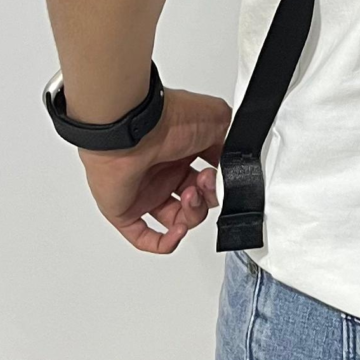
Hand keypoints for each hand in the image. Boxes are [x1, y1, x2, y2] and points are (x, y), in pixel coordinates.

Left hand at [80, 87, 232, 252]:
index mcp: (181, 149)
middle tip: (206, 183)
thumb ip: (231, 142)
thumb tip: (235, 163)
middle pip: (195, 199)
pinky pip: (144, 237)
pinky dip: (166, 241)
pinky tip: (178, 231)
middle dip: (208, 197)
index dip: (220, 182)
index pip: (207, 177)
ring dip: (192, 215)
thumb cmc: (168, 118)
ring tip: (190, 198)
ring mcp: (143, 190)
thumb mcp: (218, 120)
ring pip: (175, 219)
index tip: (226, 178)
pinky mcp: (124, 209)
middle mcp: (162, 169)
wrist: (132, 128)